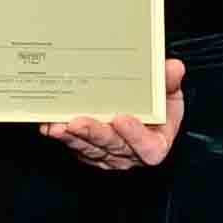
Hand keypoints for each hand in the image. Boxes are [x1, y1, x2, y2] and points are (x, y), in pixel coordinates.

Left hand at [43, 58, 189, 174]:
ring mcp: (108, 155)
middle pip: (113, 147)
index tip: (121, 119)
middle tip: (77, 122)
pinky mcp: (89, 152)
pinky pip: (75, 146)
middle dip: (93, 134)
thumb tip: (172, 67)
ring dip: (72, 137)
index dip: (134, 135)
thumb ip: (169, 81)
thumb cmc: (159, 109)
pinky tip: (50, 125)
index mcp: (155, 143)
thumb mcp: (169, 93)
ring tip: (57, 125)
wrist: (147, 117)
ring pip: (89, 148)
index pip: (148, 147)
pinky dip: (62, 136)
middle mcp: (130, 154)